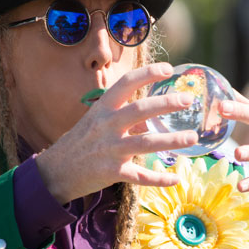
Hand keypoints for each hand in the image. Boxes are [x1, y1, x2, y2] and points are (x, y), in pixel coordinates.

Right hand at [36, 63, 197, 203]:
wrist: (55, 172)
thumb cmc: (81, 142)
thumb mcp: (98, 122)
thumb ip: (125, 118)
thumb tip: (154, 116)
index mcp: (103, 109)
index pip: (126, 84)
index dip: (147, 74)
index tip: (169, 70)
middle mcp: (106, 126)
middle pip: (139, 110)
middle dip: (166, 104)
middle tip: (189, 99)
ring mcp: (109, 150)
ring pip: (145, 144)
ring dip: (171, 140)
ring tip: (192, 137)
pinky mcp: (112, 173)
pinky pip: (140, 176)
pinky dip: (159, 178)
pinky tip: (176, 178)